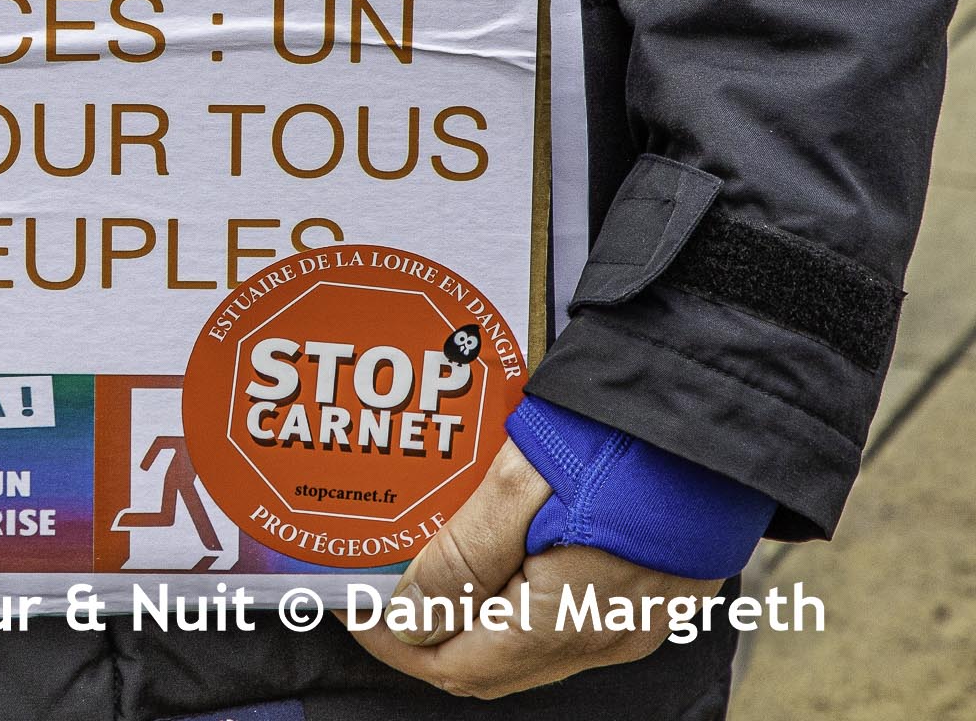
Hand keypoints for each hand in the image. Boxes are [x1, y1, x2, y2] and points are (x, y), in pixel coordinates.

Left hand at [341, 441, 720, 699]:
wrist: (722, 409)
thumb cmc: (624, 436)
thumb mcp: (524, 482)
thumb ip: (464, 558)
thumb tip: (408, 617)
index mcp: (571, 618)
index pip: (459, 662)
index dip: (396, 641)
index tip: (350, 606)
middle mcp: (606, 637)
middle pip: (490, 663)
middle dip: (423, 633)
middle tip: (374, 586)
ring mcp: (633, 619)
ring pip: (523, 645)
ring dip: (464, 615)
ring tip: (418, 566)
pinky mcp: (648, 591)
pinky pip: (559, 620)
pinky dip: (508, 601)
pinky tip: (483, 557)